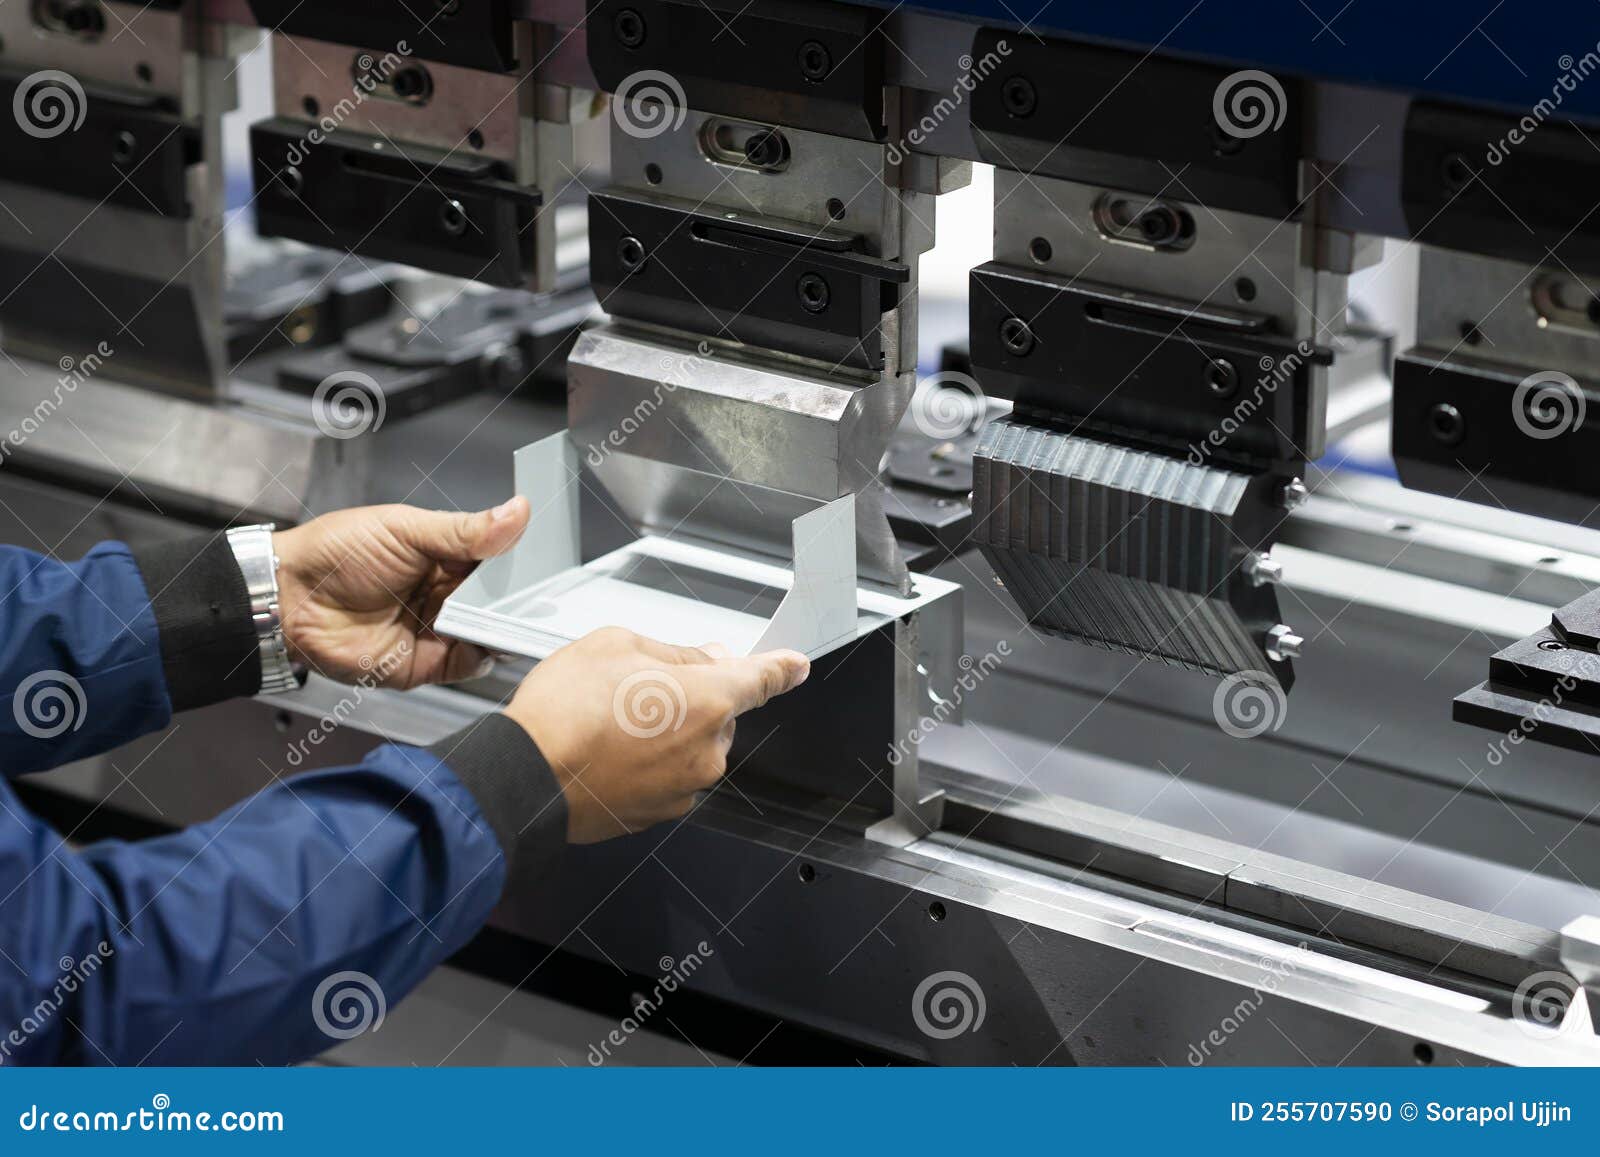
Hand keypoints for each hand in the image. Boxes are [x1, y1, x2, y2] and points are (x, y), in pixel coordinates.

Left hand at [272, 498, 529, 687]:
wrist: (290, 599)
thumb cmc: (337, 554)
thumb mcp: (407, 529)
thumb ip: (465, 530)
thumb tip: (517, 511)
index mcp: (445, 555)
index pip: (497, 558)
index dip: (521, 559)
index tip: (546, 559)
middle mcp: (447, 594)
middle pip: (499, 599)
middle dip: (519, 597)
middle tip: (538, 592)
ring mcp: (439, 630)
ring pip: (490, 631)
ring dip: (505, 627)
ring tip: (517, 617)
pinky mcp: (428, 664)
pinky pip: (470, 663)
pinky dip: (485, 655)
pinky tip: (490, 641)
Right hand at [503, 627, 810, 841]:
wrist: (525, 777)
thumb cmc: (563, 713)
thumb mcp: (616, 645)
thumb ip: (674, 650)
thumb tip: (703, 659)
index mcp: (707, 700)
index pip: (762, 680)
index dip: (781, 670)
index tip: (794, 667)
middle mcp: (705, 750)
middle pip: (718, 713)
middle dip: (691, 696)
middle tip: (637, 687)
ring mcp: (684, 787)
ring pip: (690, 746)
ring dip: (665, 731)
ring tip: (609, 722)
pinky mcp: (659, 813)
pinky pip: (667, 776)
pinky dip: (647, 762)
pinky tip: (607, 749)